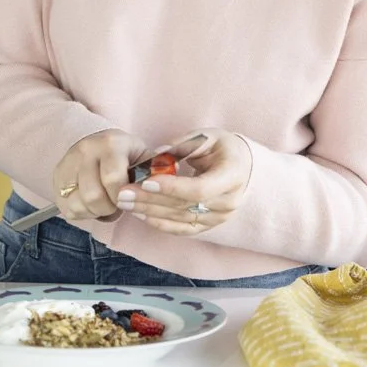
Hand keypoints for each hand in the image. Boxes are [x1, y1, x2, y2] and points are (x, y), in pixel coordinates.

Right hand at [53, 129, 149, 221]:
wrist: (98, 142)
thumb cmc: (126, 154)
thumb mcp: (144, 155)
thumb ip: (157, 167)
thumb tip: (169, 175)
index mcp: (110, 144)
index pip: (112, 179)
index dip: (122, 196)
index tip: (129, 198)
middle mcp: (85, 151)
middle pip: (93, 196)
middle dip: (108, 207)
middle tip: (117, 203)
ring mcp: (67, 163)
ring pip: (77, 204)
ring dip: (94, 212)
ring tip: (105, 203)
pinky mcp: (57, 178)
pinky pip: (67, 208)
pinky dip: (82, 213)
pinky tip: (92, 203)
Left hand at [115, 129, 252, 235]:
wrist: (243, 166)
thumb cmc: (223, 147)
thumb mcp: (206, 136)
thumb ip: (182, 145)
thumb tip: (157, 155)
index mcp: (232, 175)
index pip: (199, 189)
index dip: (171, 187)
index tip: (146, 181)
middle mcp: (229, 201)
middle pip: (186, 206)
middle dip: (151, 200)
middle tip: (123, 193)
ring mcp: (221, 217)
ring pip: (181, 220)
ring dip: (151, 212)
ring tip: (125, 202)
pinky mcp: (210, 225)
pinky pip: (183, 229)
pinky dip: (161, 223)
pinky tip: (141, 213)